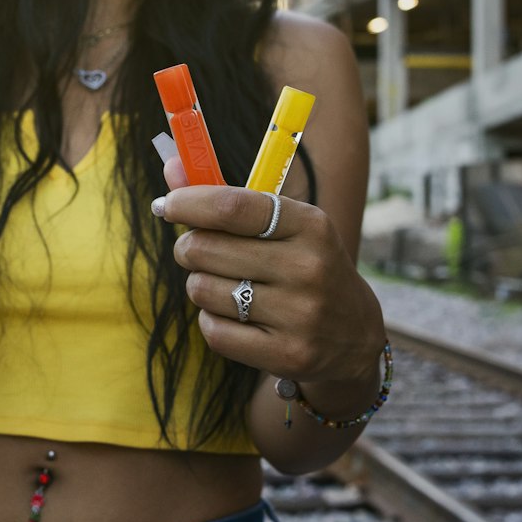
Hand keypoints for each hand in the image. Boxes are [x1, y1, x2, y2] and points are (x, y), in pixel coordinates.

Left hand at [154, 160, 383, 386]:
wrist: (354, 336)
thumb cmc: (303, 265)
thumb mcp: (282, 225)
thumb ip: (225, 196)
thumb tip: (171, 166)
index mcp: (309, 225)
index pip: (231, 207)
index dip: (188, 203)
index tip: (167, 205)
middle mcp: (308, 268)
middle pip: (205, 249)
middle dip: (188, 247)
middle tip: (195, 250)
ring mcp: (300, 315)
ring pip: (203, 290)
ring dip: (200, 285)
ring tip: (224, 285)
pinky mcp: (287, 355)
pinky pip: (213, 330)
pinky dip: (211, 320)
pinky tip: (233, 316)